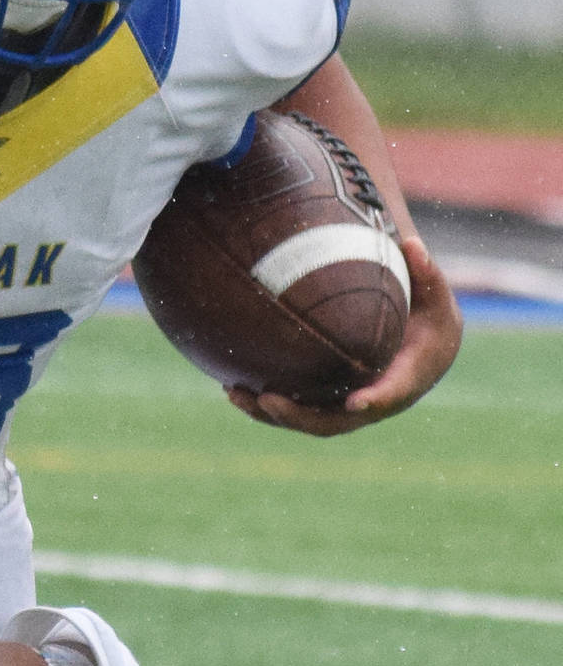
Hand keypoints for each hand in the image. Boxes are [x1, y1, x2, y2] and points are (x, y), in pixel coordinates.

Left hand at [228, 237, 462, 436]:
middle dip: (299, 416)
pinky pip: (296, 411)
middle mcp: (375, 401)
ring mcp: (348, 406)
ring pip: (307, 421)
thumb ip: (426, 272)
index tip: (356, 402)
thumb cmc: (430, 316)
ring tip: (234, 393)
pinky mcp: (329, 403)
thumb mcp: (434, 293)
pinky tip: (232, 387)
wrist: (428, 347)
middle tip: (267, 398)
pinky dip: (264, 405)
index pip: (391, 393)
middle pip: (335, 422)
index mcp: (407, 378)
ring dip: (269, 414)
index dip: (376, 400)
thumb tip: (412, 244)